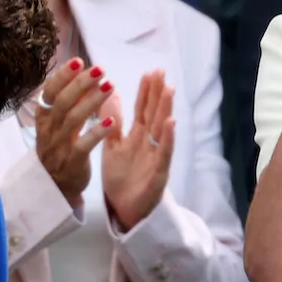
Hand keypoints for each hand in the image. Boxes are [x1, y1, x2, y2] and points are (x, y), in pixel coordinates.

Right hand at [35, 58, 113, 204]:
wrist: (54, 186)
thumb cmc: (59, 148)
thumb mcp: (56, 124)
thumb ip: (67, 101)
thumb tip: (81, 73)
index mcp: (44, 117)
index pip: (50, 92)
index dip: (63, 76)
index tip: (79, 61)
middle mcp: (49, 130)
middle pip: (63, 102)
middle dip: (81, 84)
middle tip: (100, 70)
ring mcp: (59, 146)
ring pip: (73, 119)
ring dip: (92, 101)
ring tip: (110, 86)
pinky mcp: (72, 162)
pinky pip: (84, 145)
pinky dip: (97, 132)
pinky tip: (110, 120)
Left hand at [99, 69, 174, 229]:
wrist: (124, 209)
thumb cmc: (121, 178)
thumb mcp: (112, 146)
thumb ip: (113, 123)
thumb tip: (111, 95)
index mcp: (138, 136)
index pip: (143, 109)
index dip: (146, 91)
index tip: (149, 72)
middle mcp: (149, 143)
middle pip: (154, 114)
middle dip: (157, 94)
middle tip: (161, 72)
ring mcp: (156, 156)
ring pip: (162, 129)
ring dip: (166, 110)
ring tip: (168, 90)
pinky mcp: (159, 172)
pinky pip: (164, 153)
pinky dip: (168, 138)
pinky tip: (171, 123)